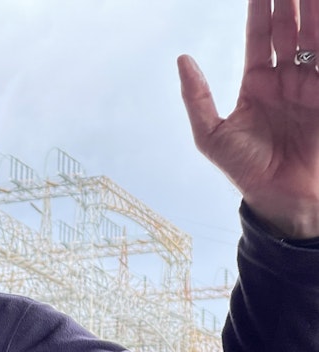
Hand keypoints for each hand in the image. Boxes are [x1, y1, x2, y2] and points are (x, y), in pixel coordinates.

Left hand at [179, 0, 318, 237]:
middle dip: (290, 2)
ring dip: (311, 11)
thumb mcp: (210, 134)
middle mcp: (286, 79)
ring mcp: (310, 85)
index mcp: (258, 84)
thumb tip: (182, 59)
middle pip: (290, 29)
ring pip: (313, 37)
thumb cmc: (244, 169)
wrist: (280, 196)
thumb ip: (197, 97)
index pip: (260, 37)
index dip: (261, 10)